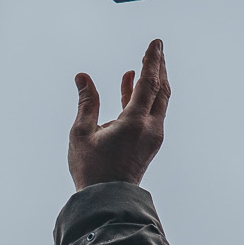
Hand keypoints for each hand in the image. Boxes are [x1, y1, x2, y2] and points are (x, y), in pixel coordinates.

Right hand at [69, 39, 168, 189]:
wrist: (108, 201)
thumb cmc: (92, 170)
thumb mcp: (82, 134)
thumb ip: (86, 103)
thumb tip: (83, 77)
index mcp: (135, 123)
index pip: (149, 83)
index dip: (152, 60)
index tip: (155, 43)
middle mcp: (150, 128)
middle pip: (161, 89)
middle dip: (158, 66)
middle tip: (156, 48)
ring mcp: (152, 136)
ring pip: (158, 100)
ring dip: (153, 80)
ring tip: (144, 63)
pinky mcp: (149, 143)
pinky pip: (151, 111)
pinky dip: (143, 95)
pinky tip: (129, 85)